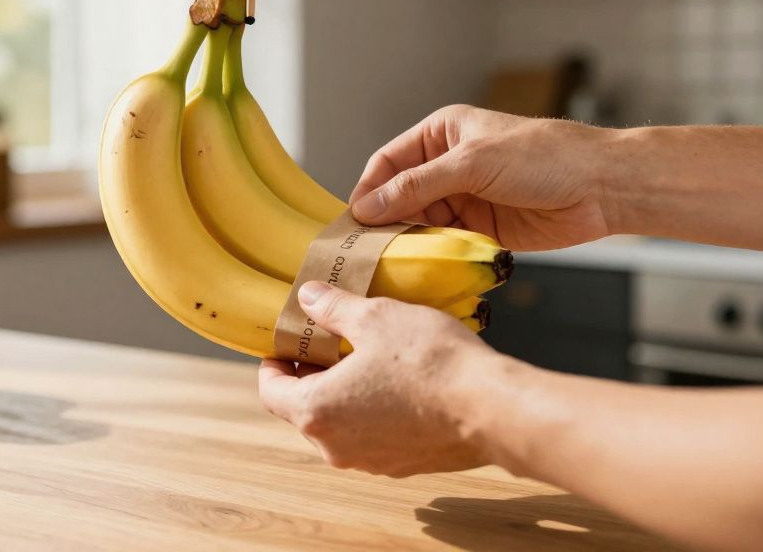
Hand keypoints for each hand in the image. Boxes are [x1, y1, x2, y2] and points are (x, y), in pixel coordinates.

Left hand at [257, 282, 498, 476]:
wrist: (491, 408)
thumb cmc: (428, 361)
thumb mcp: (374, 317)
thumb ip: (332, 308)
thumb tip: (307, 297)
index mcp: (316, 411)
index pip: (270, 392)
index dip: (273, 364)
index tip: (285, 344)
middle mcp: (335, 447)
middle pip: (305, 408)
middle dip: (311, 373)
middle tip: (327, 340)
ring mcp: (370, 462)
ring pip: (340, 423)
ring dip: (344, 392)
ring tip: (366, 356)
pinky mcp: (402, 466)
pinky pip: (373, 436)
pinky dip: (373, 410)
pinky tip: (397, 381)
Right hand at [349, 105, 616, 251]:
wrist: (601, 186)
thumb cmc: (542, 157)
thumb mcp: (471, 164)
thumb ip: (416, 187)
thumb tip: (366, 208)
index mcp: (441, 135)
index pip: (388, 163)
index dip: (368, 191)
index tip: (351, 224)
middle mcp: (448, 165)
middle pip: (400, 197)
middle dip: (385, 222)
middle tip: (367, 253)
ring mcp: (465, 198)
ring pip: (420, 223)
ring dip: (408, 242)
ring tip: (393, 265)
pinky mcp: (481, 229)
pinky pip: (444, 243)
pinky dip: (432, 255)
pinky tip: (422, 269)